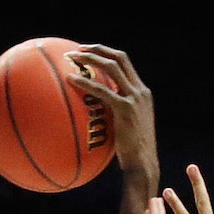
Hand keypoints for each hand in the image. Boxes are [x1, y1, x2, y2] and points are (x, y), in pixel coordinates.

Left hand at [65, 45, 156, 179]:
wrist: (143, 163)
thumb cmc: (131, 153)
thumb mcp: (127, 128)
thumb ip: (116, 115)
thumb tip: (95, 114)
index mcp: (142, 93)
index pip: (125, 64)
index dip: (107, 54)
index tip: (90, 52)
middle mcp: (140, 91)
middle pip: (120, 58)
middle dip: (98, 49)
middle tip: (79, 50)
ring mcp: (134, 98)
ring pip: (112, 67)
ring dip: (91, 58)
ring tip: (72, 58)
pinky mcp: (126, 109)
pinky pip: (102, 90)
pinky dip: (86, 82)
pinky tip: (70, 80)